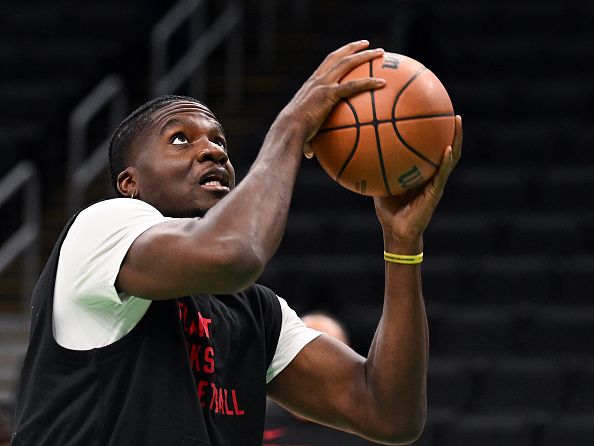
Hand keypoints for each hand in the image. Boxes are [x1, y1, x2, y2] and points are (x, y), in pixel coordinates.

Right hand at [275, 40, 386, 156]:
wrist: (288, 130)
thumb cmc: (293, 135)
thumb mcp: (301, 131)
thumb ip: (309, 139)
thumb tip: (311, 154)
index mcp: (311, 84)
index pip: (326, 64)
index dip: (339, 55)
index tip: (351, 51)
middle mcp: (317, 80)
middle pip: (338, 56)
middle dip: (354, 48)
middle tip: (368, 44)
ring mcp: (323, 85)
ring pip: (347, 63)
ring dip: (365, 56)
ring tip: (380, 52)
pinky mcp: (329, 94)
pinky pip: (353, 85)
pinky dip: (369, 82)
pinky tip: (383, 83)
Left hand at [374, 115, 462, 251]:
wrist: (396, 232)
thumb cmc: (388, 210)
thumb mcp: (379, 184)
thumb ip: (375, 168)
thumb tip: (359, 149)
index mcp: (422, 172)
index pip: (431, 148)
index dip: (435, 132)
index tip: (435, 113)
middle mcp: (432, 175)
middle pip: (446, 147)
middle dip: (451, 129)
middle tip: (452, 110)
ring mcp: (436, 183)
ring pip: (451, 157)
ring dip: (456, 139)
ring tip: (458, 121)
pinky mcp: (435, 193)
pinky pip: (442, 174)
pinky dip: (446, 161)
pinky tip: (447, 148)